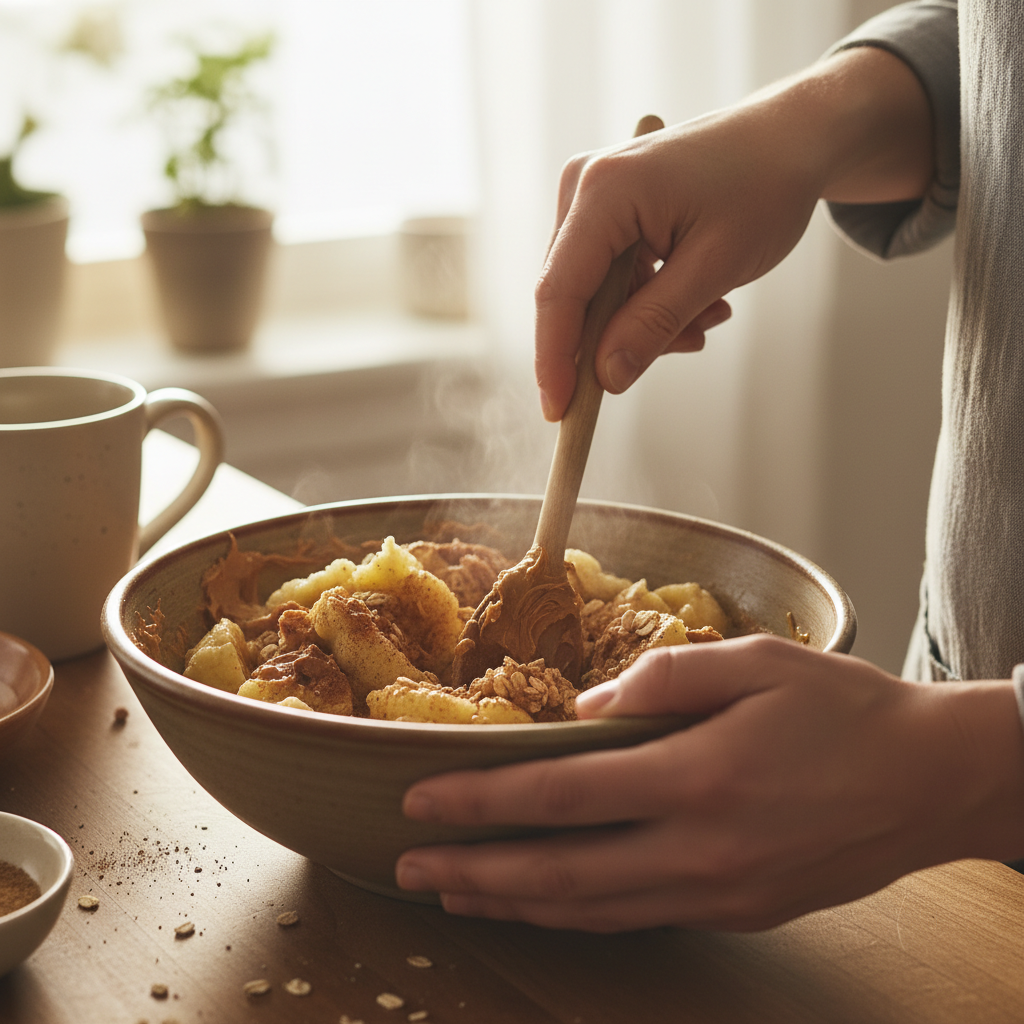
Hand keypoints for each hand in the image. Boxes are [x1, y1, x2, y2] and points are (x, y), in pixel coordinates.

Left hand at [397, 635, 1023, 931]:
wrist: (933, 782)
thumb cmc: (845, 711)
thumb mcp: (757, 662)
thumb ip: (662, 677)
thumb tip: (586, 707)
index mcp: (696, 777)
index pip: (557, 794)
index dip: (480, 799)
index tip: (421, 796)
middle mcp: (699, 850)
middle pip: (557, 871)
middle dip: (473, 870)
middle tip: (412, 865)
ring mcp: (718, 892)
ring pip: (591, 909)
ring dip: (515, 902)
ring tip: (458, 895)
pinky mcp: (736, 910)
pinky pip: (636, 916)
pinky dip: (577, 911)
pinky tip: (546, 900)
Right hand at [536, 47, 935, 419]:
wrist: (794, 137)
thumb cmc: (765, 186)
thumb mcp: (715, 266)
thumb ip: (654, 324)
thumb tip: (606, 379)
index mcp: (604, 191)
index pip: (559, 291)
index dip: (555, 359)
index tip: (559, 414)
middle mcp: (585, 188)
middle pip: (574, 296)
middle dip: (622, 337)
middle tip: (690, 343)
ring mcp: (593, 197)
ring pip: (597, 295)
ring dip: (647, 321)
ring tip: (711, 313)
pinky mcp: (608, 210)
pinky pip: (612, 279)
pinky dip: (650, 300)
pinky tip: (699, 297)